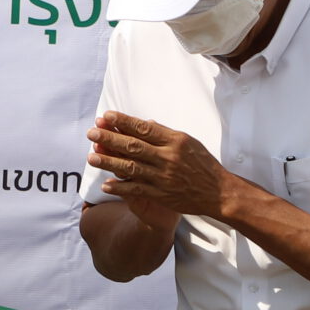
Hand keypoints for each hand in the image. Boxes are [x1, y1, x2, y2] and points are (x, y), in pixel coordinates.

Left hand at [87, 114, 233, 221]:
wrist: (218, 192)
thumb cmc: (203, 164)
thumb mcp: (189, 142)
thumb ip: (165, 133)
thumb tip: (145, 123)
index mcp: (175, 140)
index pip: (144, 127)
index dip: (123, 121)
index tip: (106, 116)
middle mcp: (168, 157)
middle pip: (133, 145)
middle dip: (110, 138)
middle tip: (91, 132)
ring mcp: (164, 177)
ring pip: (131, 167)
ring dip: (109, 161)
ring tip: (91, 156)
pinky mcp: (162, 194)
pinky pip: (137, 190)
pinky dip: (120, 187)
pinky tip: (105, 183)